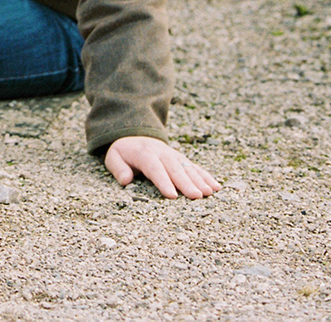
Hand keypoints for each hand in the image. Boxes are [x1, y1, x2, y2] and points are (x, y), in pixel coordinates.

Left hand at [104, 135, 219, 199]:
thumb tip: (125, 180)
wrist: (135, 135)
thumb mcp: (113, 157)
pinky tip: (216, 186)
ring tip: (210, 192)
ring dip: (200, 180)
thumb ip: (118, 168)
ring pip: (188, 168)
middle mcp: (162, 154)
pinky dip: (206, 176)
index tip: (172, 195)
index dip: (164, 182)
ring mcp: (174, 156)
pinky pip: (196, 167)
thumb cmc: (124, 152)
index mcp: (144, 154)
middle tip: (197, 196)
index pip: (155, 169)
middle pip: (175, 169)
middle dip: (186, 183)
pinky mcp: (182, 159)